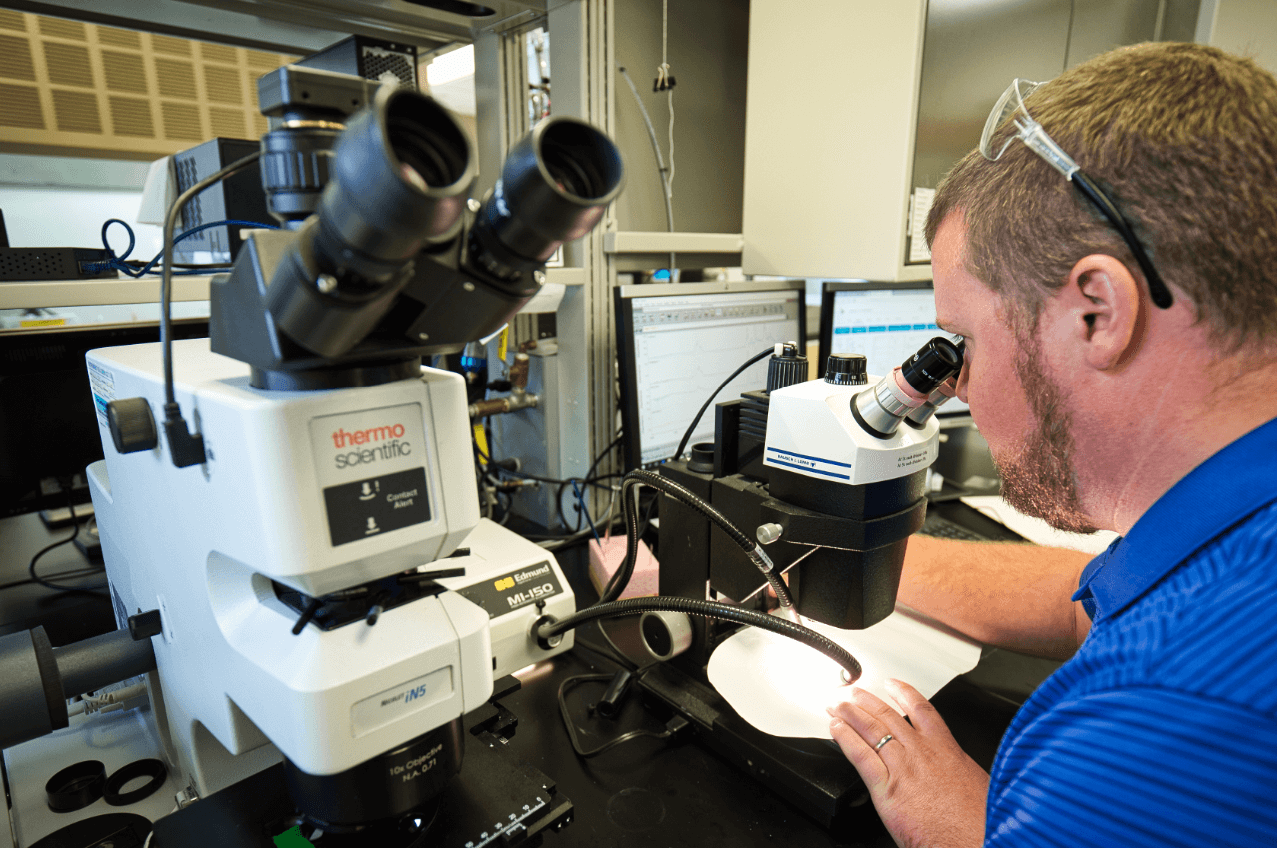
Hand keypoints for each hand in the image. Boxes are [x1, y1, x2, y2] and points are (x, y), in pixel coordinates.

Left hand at [828, 679, 987, 847]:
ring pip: (872, 730)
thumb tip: (957, 773)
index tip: (892, 684)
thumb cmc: (982, 822)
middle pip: (889, 716)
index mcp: (947, 750)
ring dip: (850, 714)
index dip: (904, 693)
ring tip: (837, 705)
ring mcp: (903, 768)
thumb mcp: (978, 784)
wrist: (979, 841)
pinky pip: (861, 756)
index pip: (922, 710)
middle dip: (867, 702)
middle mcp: (922, 753)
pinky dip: (845, 739)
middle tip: (852, 692)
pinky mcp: (887, 789)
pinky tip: (836, 729)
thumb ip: (959, 771)